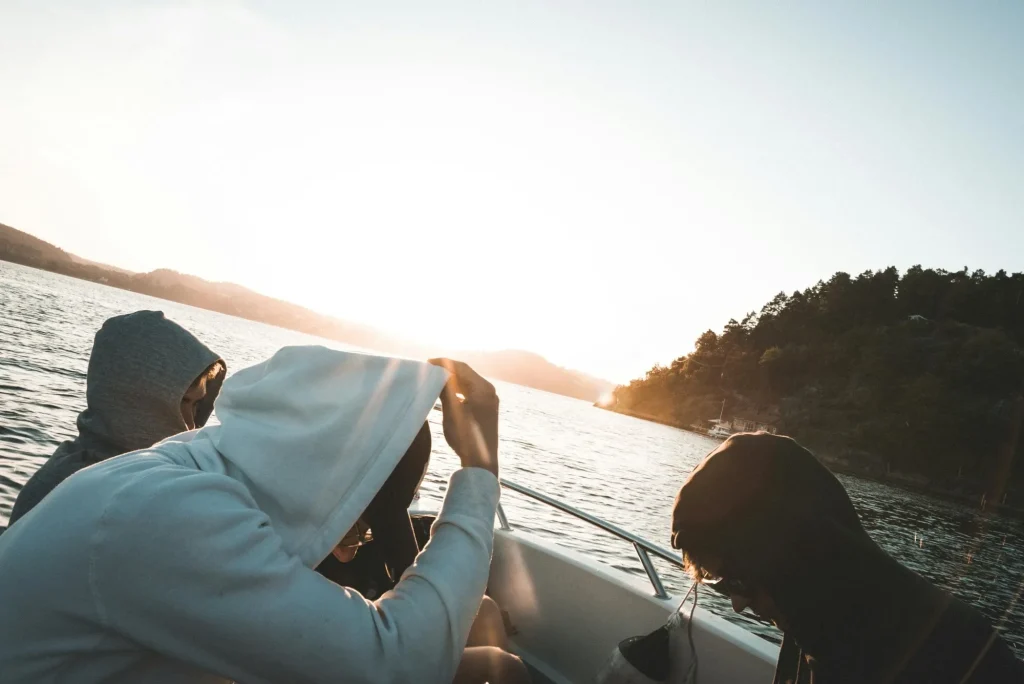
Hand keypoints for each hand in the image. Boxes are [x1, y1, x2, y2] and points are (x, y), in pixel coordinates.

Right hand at [428, 359, 498, 477]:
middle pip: (467, 372)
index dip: (444, 363)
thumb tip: (438, 373)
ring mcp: (490, 399)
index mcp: (482, 389)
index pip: (461, 367)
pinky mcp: (488, 407)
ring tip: (436, 378)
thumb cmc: (465, 437)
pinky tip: (448, 390)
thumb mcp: (451, 412)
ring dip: (454, 378)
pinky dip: (460, 388)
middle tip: (430, 368)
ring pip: (469, 381)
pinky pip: (473, 391)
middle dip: (448, 369)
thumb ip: (445, 390)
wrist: (481, 461)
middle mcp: (489, 390)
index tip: (428, 362)